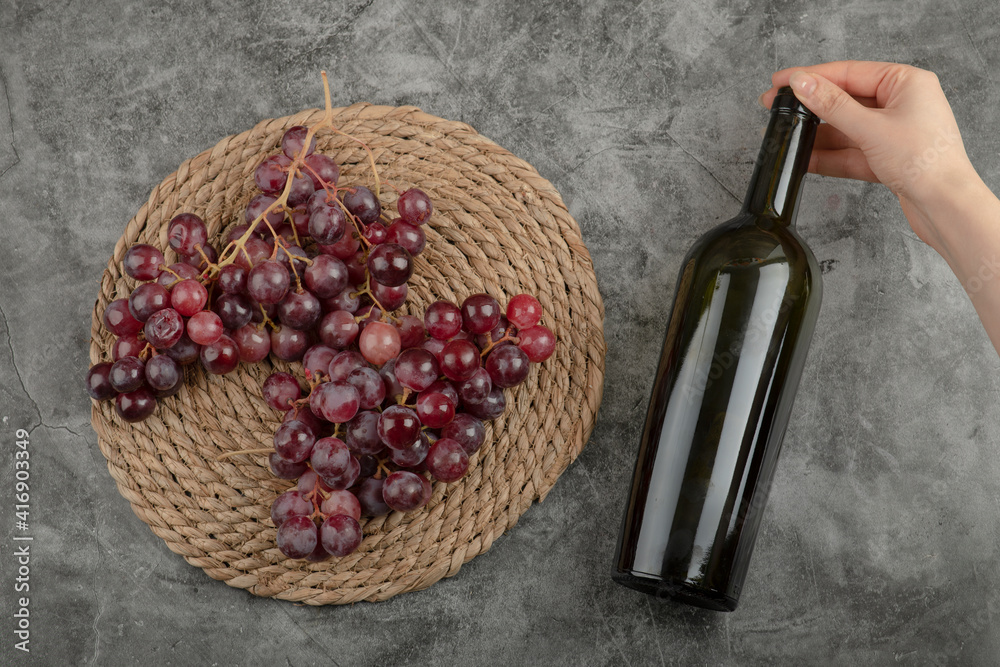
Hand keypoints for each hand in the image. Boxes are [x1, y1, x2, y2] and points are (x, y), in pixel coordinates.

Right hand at [759, 61, 980, 250]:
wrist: (944, 206)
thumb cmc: (926, 161)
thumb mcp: (870, 128)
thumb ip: (832, 106)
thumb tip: (804, 84)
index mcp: (906, 83)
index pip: (849, 73)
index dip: (812, 76)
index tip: (783, 81)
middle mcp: (901, 104)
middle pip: (844, 100)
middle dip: (810, 108)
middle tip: (777, 107)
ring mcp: (892, 132)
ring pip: (844, 128)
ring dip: (815, 135)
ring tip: (785, 137)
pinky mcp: (886, 157)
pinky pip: (849, 151)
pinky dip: (827, 155)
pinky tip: (803, 158)